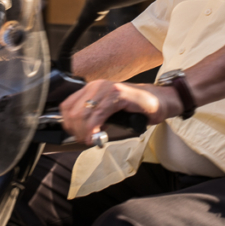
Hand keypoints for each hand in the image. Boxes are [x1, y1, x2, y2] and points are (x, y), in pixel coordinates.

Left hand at [60, 80, 181, 145]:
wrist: (158, 100)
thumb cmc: (134, 108)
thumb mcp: (107, 111)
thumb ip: (92, 117)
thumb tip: (76, 132)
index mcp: (91, 88)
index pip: (66, 106)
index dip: (67, 124)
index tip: (76, 135)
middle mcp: (96, 85)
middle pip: (73, 112)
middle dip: (76, 130)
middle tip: (85, 140)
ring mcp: (107, 89)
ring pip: (83, 114)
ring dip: (84, 131)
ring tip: (92, 139)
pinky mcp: (118, 95)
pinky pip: (98, 114)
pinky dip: (94, 128)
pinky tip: (97, 136)